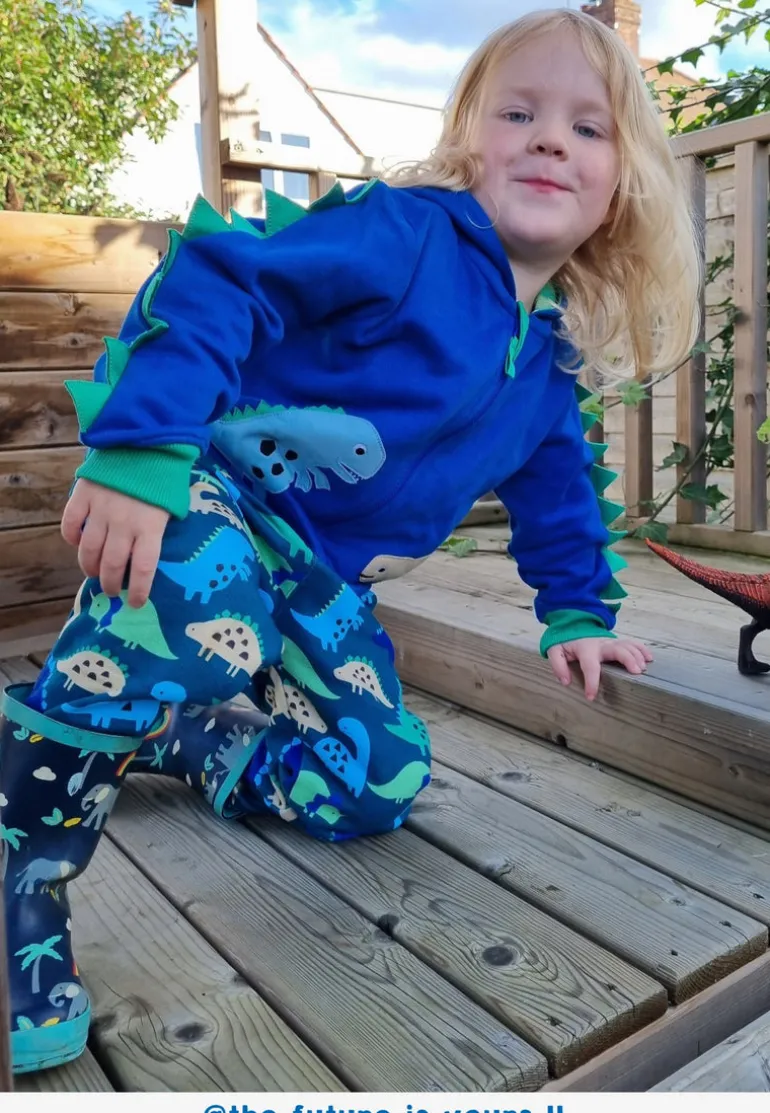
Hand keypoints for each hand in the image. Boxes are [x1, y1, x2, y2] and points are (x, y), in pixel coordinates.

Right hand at [61, 478, 169, 606]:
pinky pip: (71, 523)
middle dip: (111, 583)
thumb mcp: (173, 504)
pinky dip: (70, 537)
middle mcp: (125, 523)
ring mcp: (101, 510)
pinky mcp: (84, 496)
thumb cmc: (164, 475)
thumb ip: (161, 527)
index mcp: (151, 526)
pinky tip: (75, 544)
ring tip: (94, 573)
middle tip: (112, 590)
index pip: (144, 568)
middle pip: (113, 564)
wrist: (144, 439)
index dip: (139, 590)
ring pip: (89, 550)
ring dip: (90, 567)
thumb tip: (153, 549)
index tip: (136, 603)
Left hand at [547, 636, 652, 700]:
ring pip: (627, 646)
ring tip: (643, 668)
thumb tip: (566, 681)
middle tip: (636, 672)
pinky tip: (650, 658)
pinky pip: (632, 643)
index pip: (589, 666)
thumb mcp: (555, 651)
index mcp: (585, 649)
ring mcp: (611, 642)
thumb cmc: (566, 643)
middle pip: (617, 649)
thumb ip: (558, 665)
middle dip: (627, 660)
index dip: (591, 681)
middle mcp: (601, 644)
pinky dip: (642, 649)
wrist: (573, 625)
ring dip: (637, 655)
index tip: (591, 697)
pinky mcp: (617, 642)